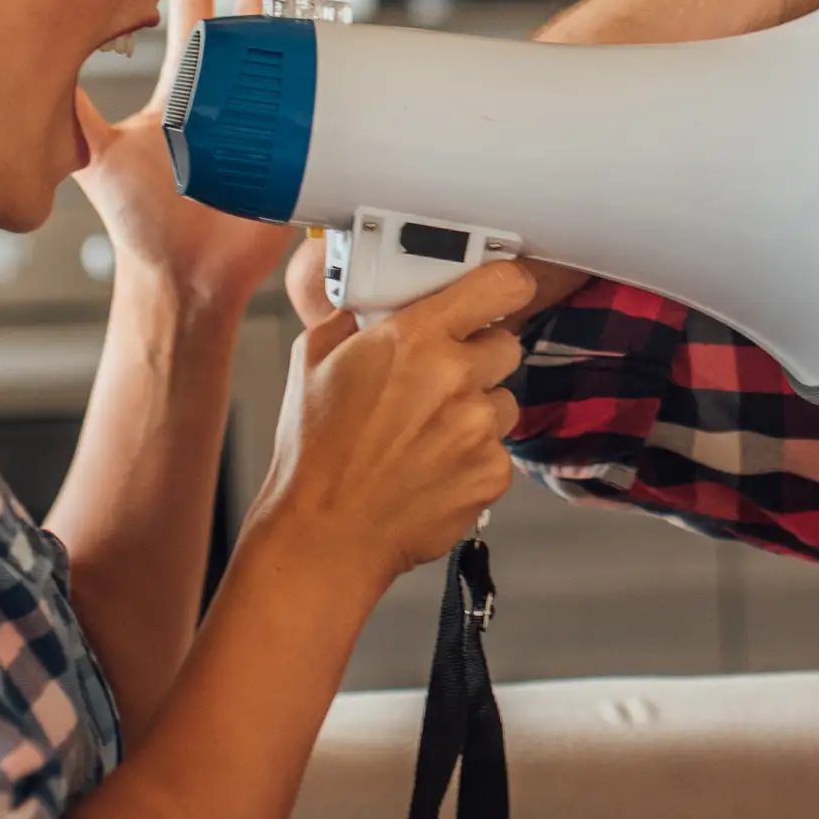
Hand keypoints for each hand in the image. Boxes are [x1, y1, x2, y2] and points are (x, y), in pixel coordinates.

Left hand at [69, 0, 329, 322]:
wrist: (184, 273)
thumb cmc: (139, 223)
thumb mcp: (97, 158)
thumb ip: (71, 114)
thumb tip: (35, 65)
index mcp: (182, 89)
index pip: (189, 16)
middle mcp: (224, 94)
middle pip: (249, 18)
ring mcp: (262, 115)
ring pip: (287, 47)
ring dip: (301, 6)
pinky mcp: (292, 145)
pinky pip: (318, 95)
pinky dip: (331, 60)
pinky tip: (339, 30)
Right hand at [247, 260, 533, 589]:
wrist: (326, 534)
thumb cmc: (315, 455)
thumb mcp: (312, 360)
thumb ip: (352, 319)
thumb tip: (370, 302)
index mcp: (414, 338)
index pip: (499, 286)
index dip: (507, 284)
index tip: (505, 288)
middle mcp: (455, 377)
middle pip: (506, 345)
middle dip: (478, 358)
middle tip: (440, 380)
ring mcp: (478, 429)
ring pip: (503, 403)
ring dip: (476, 411)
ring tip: (427, 434)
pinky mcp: (491, 474)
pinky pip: (498, 452)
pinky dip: (473, 458)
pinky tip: (432, 468)